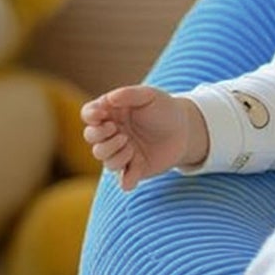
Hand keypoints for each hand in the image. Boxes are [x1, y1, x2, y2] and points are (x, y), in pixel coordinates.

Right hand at [80, 86, 202, 190]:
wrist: (186, 130)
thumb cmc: (165, 109)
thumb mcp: (149, 96)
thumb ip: (129, 94)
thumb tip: (109, 99)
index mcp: (112, 113)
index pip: (89, 114)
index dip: (91, 115)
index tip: (102, 114)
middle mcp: (112, 133)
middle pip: (91, 137)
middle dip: (100, 136)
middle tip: (120, 132)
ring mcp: (121, 152)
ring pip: (104, 158)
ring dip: (115, 153)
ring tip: (132, 146)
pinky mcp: (135, 168)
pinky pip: (123, 179)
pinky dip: (125, 180)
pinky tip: (131, 179)